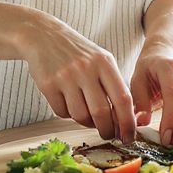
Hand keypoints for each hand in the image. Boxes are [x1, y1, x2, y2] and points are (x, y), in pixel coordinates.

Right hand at [17, 14, 136, 141]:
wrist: (44, 36)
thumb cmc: (78, 53)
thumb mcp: (101, 61)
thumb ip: (113, 86)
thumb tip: (124, 121)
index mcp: (104, 63)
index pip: (123, 98)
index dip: (128, 122)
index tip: (129, 136)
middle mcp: (86, 69)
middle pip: (101, 113)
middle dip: (107, 130)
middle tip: (107, 134)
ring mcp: (66, 76)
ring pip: (80, 116)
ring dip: (85, 122)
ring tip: (84, 113)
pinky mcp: (48, 84)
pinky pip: (61, 112)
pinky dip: (66, 113)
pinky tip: (66, 101)